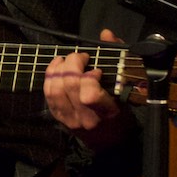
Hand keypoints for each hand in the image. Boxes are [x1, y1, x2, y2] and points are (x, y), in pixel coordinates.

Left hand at [44, 29, 128, 148]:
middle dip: (72, 63)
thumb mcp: (129, 90)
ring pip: (55, 88)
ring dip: (58, 68)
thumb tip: (106, 34)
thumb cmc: (123, 114)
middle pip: (69, 85)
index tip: (97, 70)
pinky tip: (56, 66)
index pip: (89, 95)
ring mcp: (69, 118)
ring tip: (67, 60)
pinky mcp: (58, 117)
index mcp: (106, 112)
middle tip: (81, 57)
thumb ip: (119, 58)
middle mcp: (85, 117)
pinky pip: (48, 94)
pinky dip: (49, 76)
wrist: (109, 143)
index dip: (89, 77)